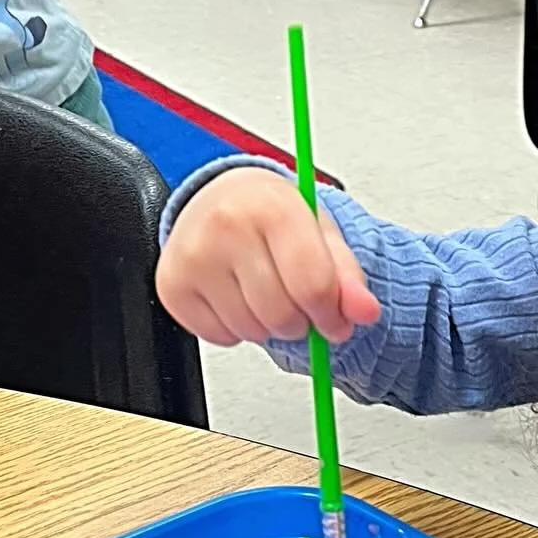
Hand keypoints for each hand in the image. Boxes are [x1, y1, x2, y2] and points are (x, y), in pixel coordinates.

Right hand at [157, 166, 380, 347]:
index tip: (335, 320)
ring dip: (267, 326)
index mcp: (274, 207)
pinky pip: (220, 338)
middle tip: (296, 300)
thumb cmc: (274, 219)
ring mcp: (193, 255)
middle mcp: (227, 225)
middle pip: (282, 315)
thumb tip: (365, 312)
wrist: (223, 199)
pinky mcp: (172, 284)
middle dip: (300, 322)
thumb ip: (349, 277)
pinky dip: (236, 330)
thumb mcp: (322, 237)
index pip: (312, 286)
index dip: (332, 316)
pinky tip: (237, 297)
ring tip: (265, 292)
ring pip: (251, 331)